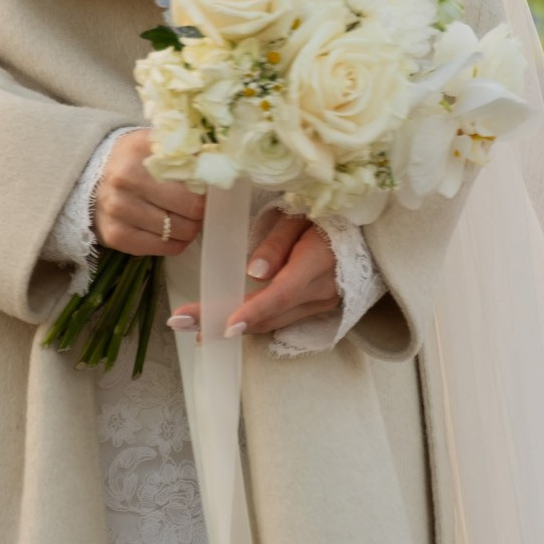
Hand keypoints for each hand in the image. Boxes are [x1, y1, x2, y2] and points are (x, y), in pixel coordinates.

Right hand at [95, 129, 203, 258]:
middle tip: (199, 207)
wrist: (94, 180)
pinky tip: (171, 231)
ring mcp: (118, 208)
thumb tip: (221, 162)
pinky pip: (165, 248)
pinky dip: (176, 242)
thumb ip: (187, 150)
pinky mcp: (116, 236)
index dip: (207, 183)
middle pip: (191, 206)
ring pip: (180, 230)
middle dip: (201, 210)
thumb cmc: (136, 161)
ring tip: (184, 218)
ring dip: (190, 228)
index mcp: (139, 147)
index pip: (193, 171)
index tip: (208, 186)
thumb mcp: (157, 144)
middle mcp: (125, 177)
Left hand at [168, 206, 339, 342]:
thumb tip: (253, 272)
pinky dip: (253, 323)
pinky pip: (281, 319)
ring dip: (235, 327)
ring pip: (273, 322)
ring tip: (194, 329)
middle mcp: (320, 291)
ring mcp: (321, 305)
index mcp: (317, 262)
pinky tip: (227, 325)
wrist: (363, 233)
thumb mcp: (300, 214)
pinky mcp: (317, 309)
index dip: (253, 311)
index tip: (224, 325)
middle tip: (180, 322)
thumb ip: (277, 242)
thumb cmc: (326, 215)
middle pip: (270, 314)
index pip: (282, 293)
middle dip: (224, 321)